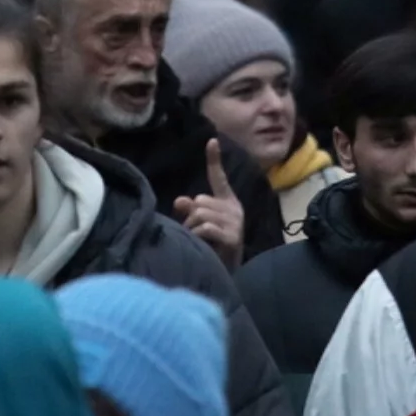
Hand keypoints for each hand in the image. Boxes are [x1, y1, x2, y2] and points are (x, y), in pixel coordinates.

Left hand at [174, 138, 245, 270]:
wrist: (226, 274)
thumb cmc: (212, 248)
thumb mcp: (201, 226)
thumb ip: (191, 211)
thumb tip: (179, 200)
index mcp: (228, 203)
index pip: (219, 178)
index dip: (214, 160)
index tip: (211, 140)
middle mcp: (234, 209)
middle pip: (200, 201)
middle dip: (190, 217)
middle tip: (193, 233)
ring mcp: (236, 223)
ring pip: (200, 214)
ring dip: (192, 228)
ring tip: (197, 241)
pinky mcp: (233, 237)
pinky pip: (206, 228)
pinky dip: (198, 235)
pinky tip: (202, 244)